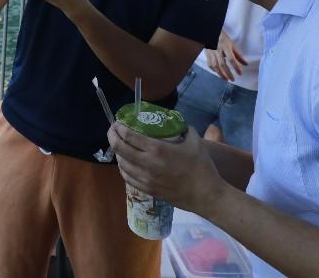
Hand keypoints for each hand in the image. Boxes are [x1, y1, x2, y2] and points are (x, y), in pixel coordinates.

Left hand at [107, 122, 225, 214]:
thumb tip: (175, 122)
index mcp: (157, 149)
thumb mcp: (195, 140)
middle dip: (112, 137)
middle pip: (120, 149)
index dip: (119, 128)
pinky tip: (126, 163)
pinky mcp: (148, 190)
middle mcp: (147, 164)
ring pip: (122, 164)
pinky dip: (123, 168)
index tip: (117, 122)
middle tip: (113, 131)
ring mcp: (146, 179)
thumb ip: (183, 128)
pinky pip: (128, 178)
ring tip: (119, 146)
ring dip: (117, 153)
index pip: (129, 136)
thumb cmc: (202, 166)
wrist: (206, 195)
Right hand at [205, 31, 246, 81]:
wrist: (211, 33)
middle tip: (232, 79)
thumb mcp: (232, 45)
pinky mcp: (207, 54)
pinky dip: (214, 70)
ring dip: (220, 74)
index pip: (231, 59)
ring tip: (226, 79)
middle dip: (228, 73)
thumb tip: (246, 64)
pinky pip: (209, 64)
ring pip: (215, 66)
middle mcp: (218, 51)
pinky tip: (218, 73)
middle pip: (222, 64)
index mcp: (225, 47)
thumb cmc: (222, 38)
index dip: (236, 67)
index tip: (240, 73)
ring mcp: (211, 53)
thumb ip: (238, 55)